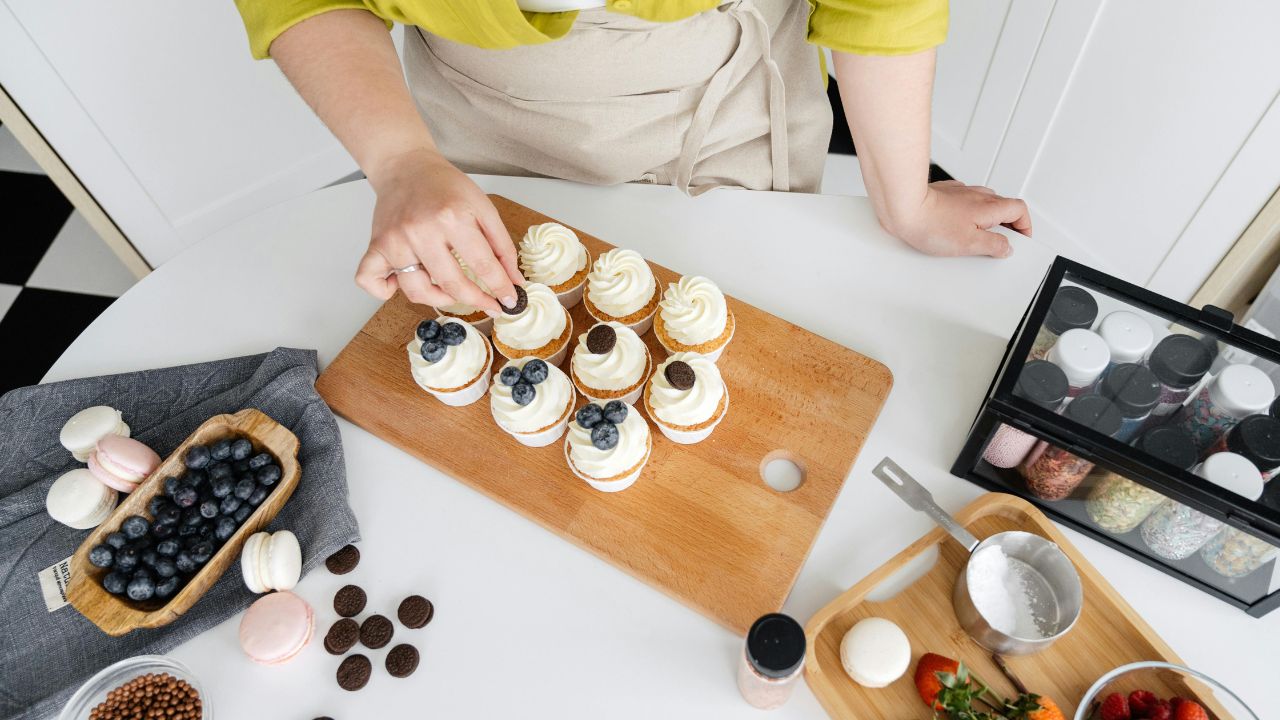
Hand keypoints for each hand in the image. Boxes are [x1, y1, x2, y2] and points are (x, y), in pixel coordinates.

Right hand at [356, 148, 522, 313]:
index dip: (500, 288)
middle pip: (452, 284)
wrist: (406, 166)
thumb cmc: (444, 186)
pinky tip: (401, 284)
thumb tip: (514, 280)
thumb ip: (501, 245)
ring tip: (451, 292)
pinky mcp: (376, 246)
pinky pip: (372, 282)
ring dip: (439, 300)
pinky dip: (385, 291)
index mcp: (452, 217)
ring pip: (417, 291)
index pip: (482, 266)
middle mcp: (420, 230)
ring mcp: (395, 240)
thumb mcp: (483, 207)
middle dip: (477, 300)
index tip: (508, 301)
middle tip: (488, 304)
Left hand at [882, 180, 1031, 257]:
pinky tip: (953, 229)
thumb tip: (1006, 247)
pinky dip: (965, 216)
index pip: (1020, 210)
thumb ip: (994, 245)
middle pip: (1003, 208)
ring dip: (984, 220)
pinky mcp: (944, 195)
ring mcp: (961, 193)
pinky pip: (963, 204)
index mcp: (990, 206)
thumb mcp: (970, 243)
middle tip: (997, 244)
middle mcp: (978, 195)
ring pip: (982, 206)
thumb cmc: (931, 223)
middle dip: (1004, 226)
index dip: (1025, 226)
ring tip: (973, 239)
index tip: (1021, 240)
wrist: (903, 208)